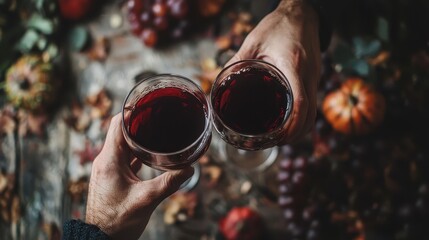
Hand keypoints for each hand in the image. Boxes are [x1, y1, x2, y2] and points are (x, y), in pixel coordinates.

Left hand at [85, 114, 193, 238]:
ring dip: (138, 137)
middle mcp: (106, 161)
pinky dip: (136, 152)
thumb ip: (169, 183)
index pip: (116, 124)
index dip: (131, 111)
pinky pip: (124, 158)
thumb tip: (189, 169)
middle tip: (159, 115)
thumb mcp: (146, 200)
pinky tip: (151, 153)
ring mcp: (108, 169)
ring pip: (123, 145)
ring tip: (158, 130)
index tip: (148, 104)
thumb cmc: (117, 222)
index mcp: (110, 160)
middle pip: (120, 132)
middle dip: (139, 122)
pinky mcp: (112, 178)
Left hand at [227, 0, 320, 142]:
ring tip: (280, 137)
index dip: (292, 126)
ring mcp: (315, 77)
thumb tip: (218, 81)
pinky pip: (313, 104)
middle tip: (274, 142)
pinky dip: (303, 118)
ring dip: (300, 129)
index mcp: (293, 66)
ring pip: (314, 113)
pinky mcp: (315, 78)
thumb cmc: (279, 26)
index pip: (301, 103)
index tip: (279, 138)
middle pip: (310, 115)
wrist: (302, 13)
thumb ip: (236, 61)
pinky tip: (287, 122)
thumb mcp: (253, 41)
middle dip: (295, 135)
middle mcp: (309, 75)